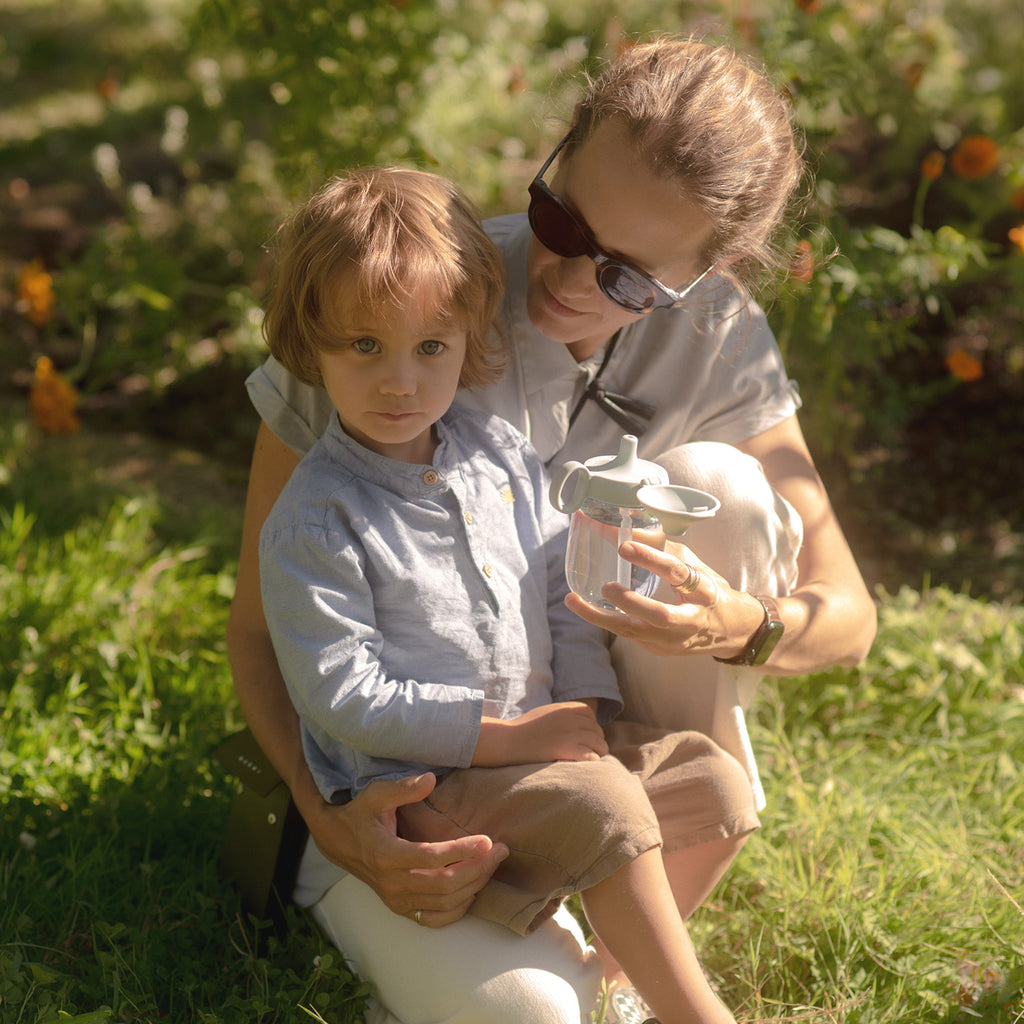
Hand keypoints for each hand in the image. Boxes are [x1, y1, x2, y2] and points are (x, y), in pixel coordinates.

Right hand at [308, 772, 507, 928]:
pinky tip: (474, 889)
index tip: (488, 840)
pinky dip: (458, 909)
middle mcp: (392, 883)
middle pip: (445, 884)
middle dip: (479, 869)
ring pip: (445, 903)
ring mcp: (396, 900)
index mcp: (386, 854)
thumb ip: (403, 787)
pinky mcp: (400, 909)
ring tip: (494, 864)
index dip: (463, 850)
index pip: (432, 858)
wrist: (338, 841)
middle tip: (502, 850)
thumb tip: (431, 779)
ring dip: (475, 886)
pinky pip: (435, 919)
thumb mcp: (376, 794)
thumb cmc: (362, 814)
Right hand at [474, 701, 607, 765]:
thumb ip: (563, 716)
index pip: (591, 715)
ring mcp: (570, 733)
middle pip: (597, 731)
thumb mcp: (546, 713)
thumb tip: (579, 725)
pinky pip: (592, 756)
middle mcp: (571, 718)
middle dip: (594, 743)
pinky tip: (582, 766)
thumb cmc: (523, 730)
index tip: (582, 738)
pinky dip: (591, 762)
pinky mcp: (567, 749)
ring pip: (599, 745)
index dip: (589, 727)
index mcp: (566, 708)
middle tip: (584, 753)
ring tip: (586, 762)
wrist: (508, 740)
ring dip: (596, 754)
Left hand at [565, 540, 763, 658]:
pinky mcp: (661, 650)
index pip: (677, 572)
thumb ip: (665, 549)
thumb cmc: (709, 591)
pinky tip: (585, 609)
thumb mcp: (696, 566)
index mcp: (704, 591)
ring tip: (573, 601)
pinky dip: (606, 621)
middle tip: (605, 585)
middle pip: (659, 615)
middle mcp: (692, 619)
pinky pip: (630, 635)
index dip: (651, 558)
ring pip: (636, 632)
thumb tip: (628, 526)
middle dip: (629, 602)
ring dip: (601, 617)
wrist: (731, 631)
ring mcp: (676, 641)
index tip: (624, 545)